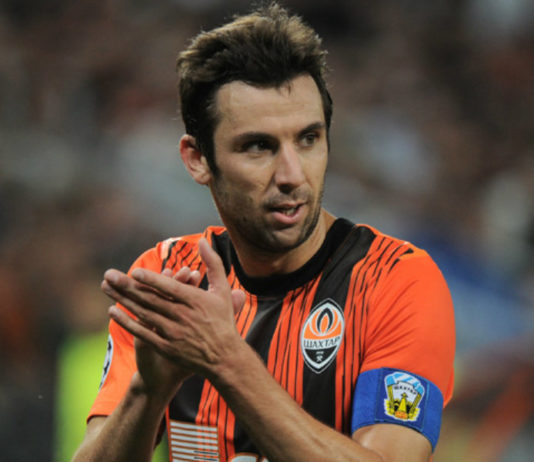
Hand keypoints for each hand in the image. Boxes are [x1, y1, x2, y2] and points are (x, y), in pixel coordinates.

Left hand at [102, 239, 245, 384]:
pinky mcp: (165, 347)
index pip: (170, 288)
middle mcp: (182, 316)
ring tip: (106, 287)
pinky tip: (112, 311)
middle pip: (151, 299)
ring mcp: (172, 333)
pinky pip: (142, 332)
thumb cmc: (223, 320)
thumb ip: (213, 263)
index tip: (134, 271)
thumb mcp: (222, 289)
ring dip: (122, 300)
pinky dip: (127, 322)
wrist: (224, 358)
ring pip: (143, 313)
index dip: (152, 280)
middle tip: (108, 275)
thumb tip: (204, 240)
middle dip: (127, 286)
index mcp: (196, 300)